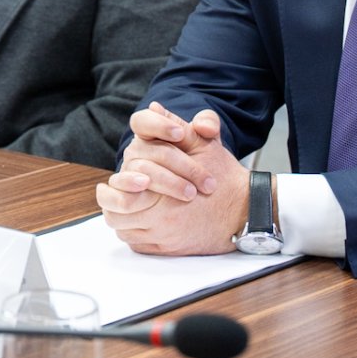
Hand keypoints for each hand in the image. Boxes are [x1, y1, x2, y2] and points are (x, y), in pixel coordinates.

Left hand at [96, 104, 250, 255]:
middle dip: (111, 197)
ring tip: (120, 205)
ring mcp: (163, 235)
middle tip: (109, 191)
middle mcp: (160, 213)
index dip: (118, 181)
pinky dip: (131, 233)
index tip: (117, 180)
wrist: (247, 211)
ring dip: (119, 215)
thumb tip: (155, 108)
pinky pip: (135, 244)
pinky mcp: (167, 250)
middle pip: (116, 207)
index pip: (123, 182)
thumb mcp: (204, 144)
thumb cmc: (224, 176)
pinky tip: (136, 222)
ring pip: (122, 227)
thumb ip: (176, 125)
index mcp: (163, 185)